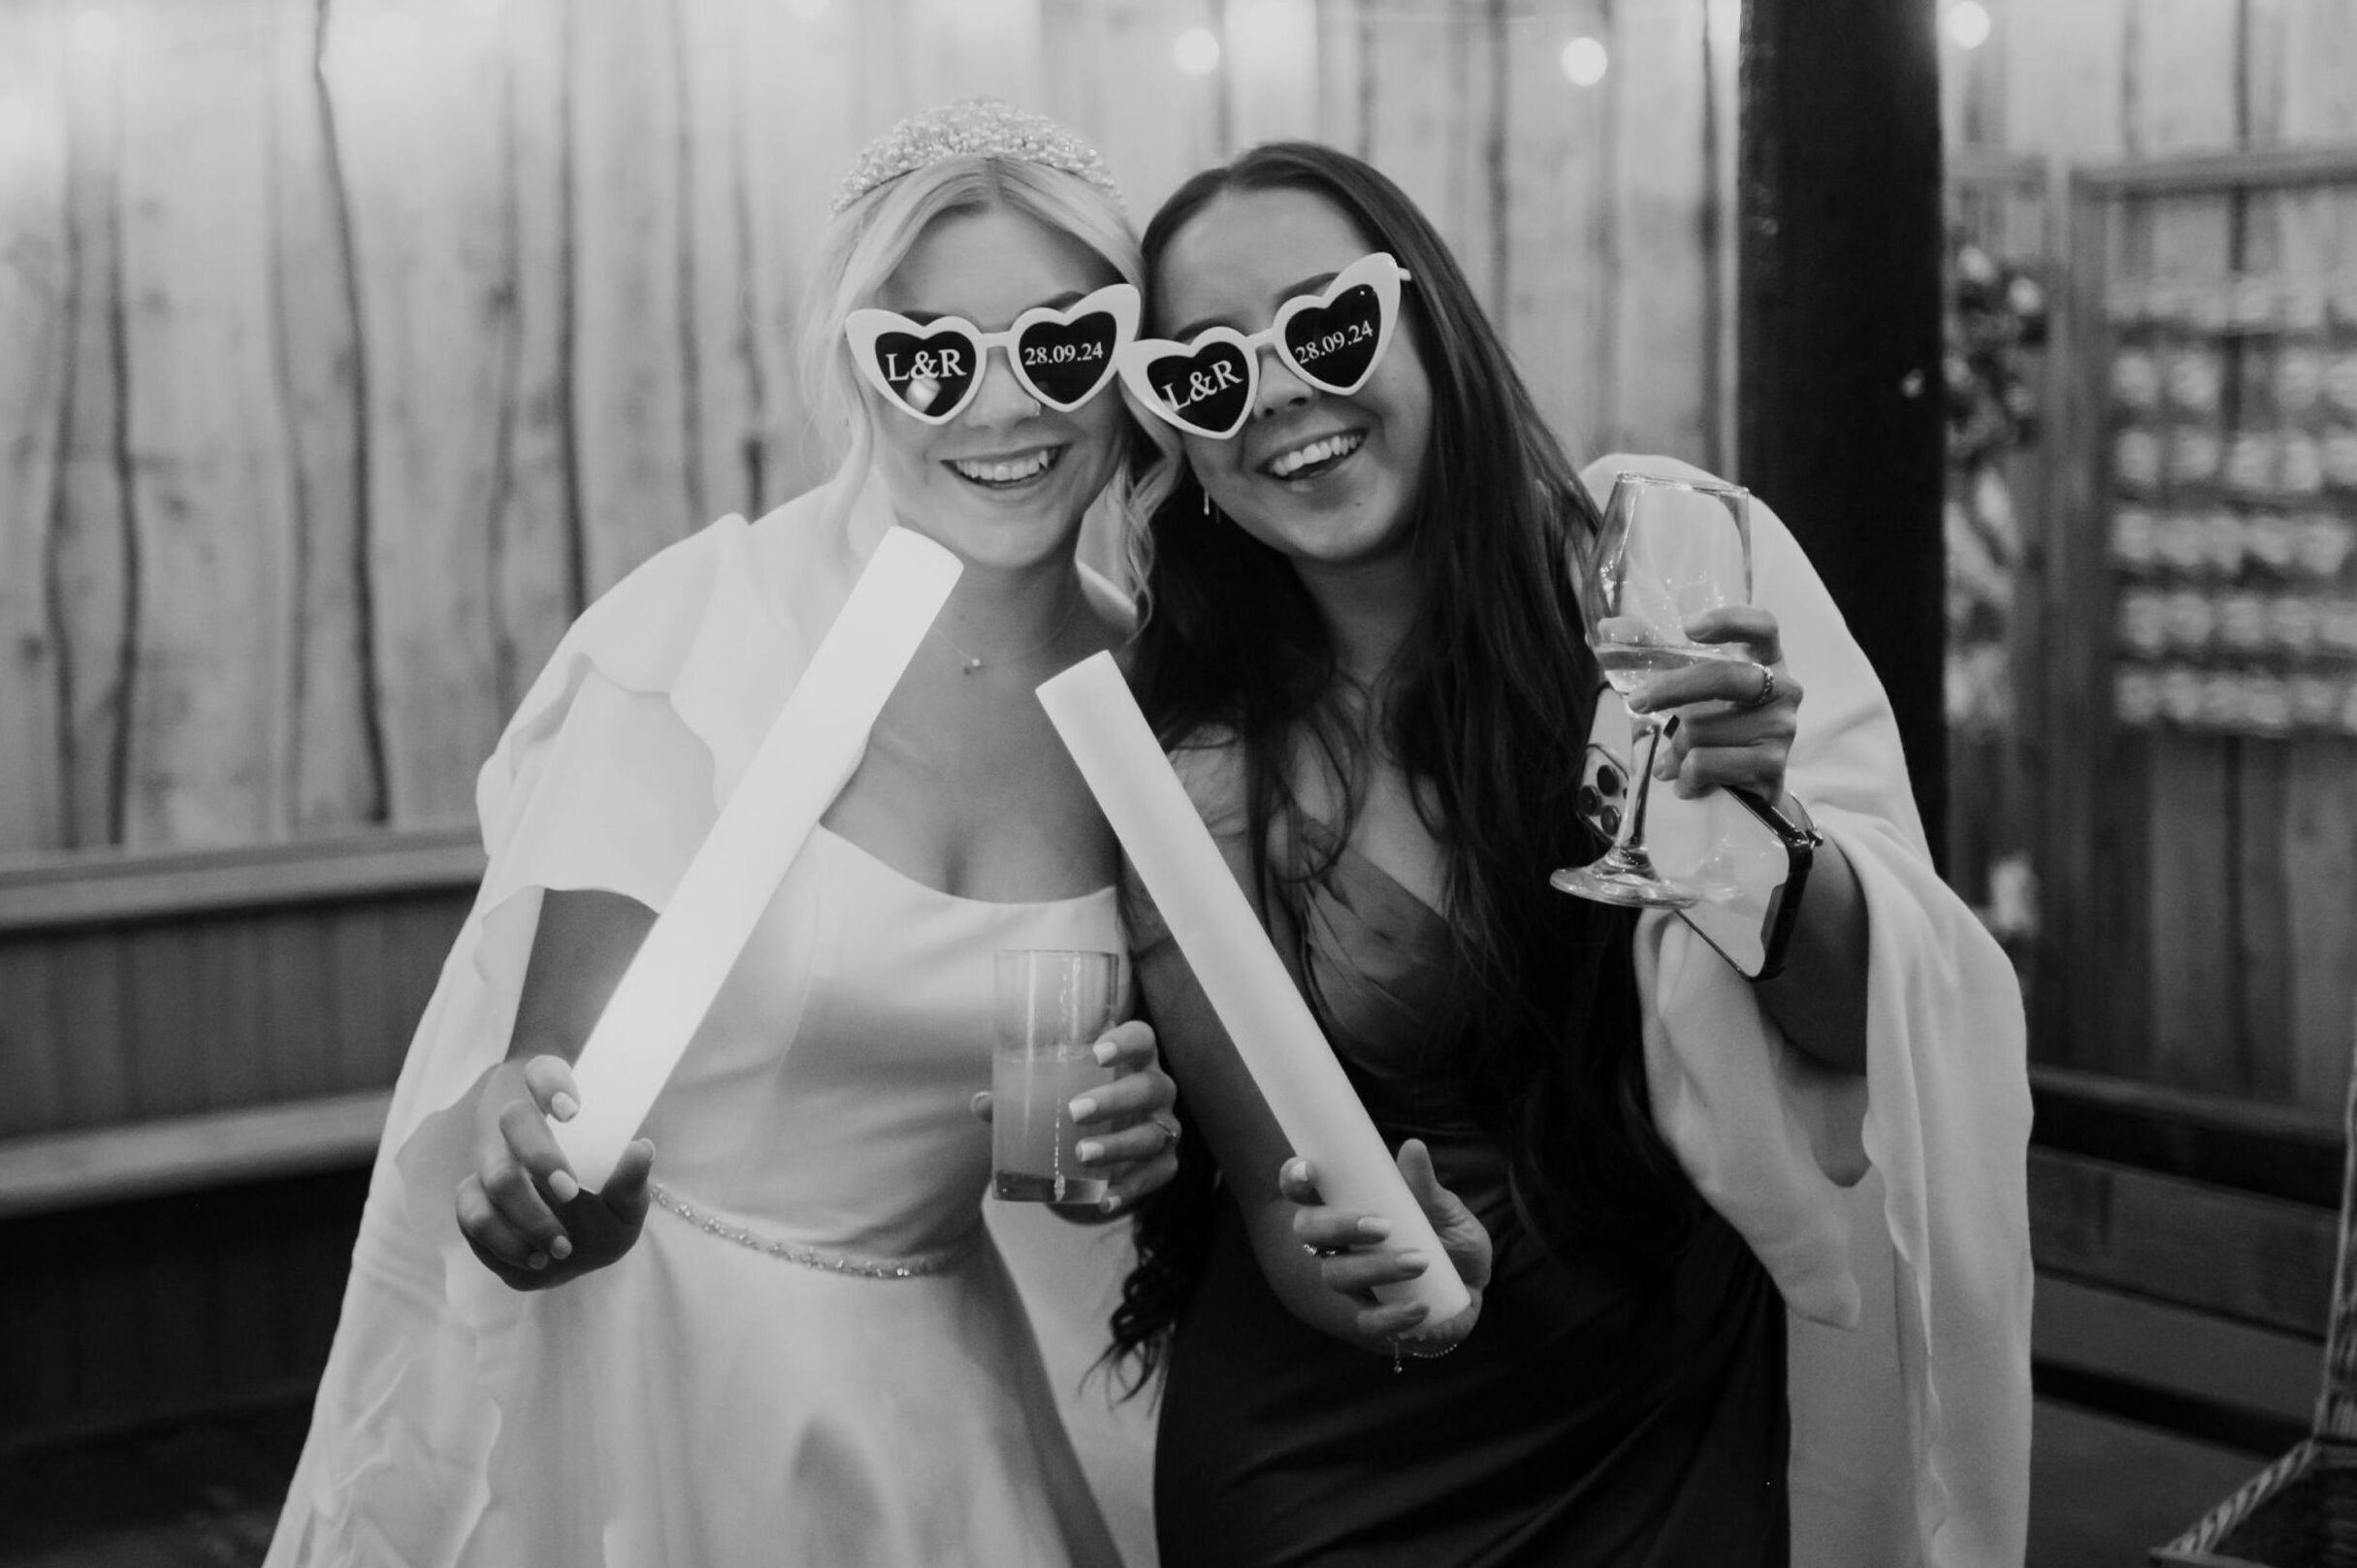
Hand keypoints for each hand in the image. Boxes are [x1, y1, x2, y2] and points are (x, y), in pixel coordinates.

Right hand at [458, 1054, 654, 1291]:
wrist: (571, 1245)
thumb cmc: (601, 1209)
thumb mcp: (625, 1202)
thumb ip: (630, 1182)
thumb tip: (640, 1149)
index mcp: (557, 1111)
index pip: (545, 1071)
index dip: (551, 1084)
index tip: (572, 1110)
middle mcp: (518, 1129)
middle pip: (513, 1119)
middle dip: (541, 1158)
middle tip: (571, 1192)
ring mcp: (488, 1163)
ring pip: (488, 1176)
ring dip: (524, 1216)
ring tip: (560, 1247)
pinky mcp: (471, 1200)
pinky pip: (470, 1216)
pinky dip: (503, 1243)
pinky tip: (533, 1258)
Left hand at [970, 1020, 1179, 1213]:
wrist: (1112, 1144)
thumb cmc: (1081, 1101)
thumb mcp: (1055, 1094)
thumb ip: (1020, 1097)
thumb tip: (981, 1103)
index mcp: (1134, 1060)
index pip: (1142, 1039)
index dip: (1126, 1042)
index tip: (1097, 1052)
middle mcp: (1157, 1089)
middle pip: (1149, 1087)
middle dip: (1114, 1099)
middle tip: (1074, 1112)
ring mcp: (1165, 1126)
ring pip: (1154, 1134)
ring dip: (1119, 1146)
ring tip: (1082, 1155)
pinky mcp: (1164, 1162)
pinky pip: (1156, 1176)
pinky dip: (1130, 1189)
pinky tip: (1104, 1200)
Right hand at [1280, 1138, 1490, 1351]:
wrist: (1470, 1287)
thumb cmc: (1446, 1236)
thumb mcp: (1440, 1207)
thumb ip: (1424, 1185)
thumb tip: (1413, 1148)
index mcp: (1343, 1209)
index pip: (1303, 1191)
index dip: (1294, 1179)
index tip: (1309, 1169)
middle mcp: (1335, 1246)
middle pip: (1309, 1232)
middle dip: (1339, 1225)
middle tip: (1382, 1226)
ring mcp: (1347, 1285)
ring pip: (1335, 1276)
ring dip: (1374, 1268)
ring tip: (1419, 1261)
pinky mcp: (1368, 1320)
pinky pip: (1365, 1322)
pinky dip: (1392, 1316)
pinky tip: (1420, 1306)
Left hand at [1625, 606, 1802, 806]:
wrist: (1746, 789)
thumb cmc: (1716, 727)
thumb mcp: (1691, 689)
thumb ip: (1654, 654)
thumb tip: (1608, 627)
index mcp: (1766, 660)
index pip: (1763, 626)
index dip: (1730, 621)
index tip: (1689, 627)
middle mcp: (1783, 689)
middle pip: (1724, 678)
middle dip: (1672, 690)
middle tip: (1637, 703)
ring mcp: (1782, 727)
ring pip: (1701, 730)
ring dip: (1675, 748)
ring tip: (1677, 759)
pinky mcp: (1771, 764)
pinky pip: (1704, 762)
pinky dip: (1684, 775)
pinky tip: (1687, 782)